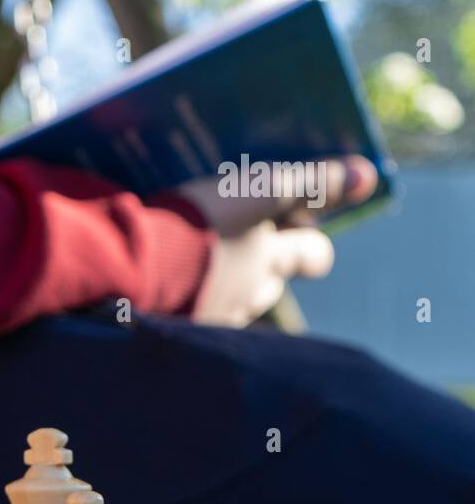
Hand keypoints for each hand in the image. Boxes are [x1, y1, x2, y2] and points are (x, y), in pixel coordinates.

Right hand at [177, 155, 377, 327]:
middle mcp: (247, 296)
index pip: (311, 254)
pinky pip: (192, 313)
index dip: (312, 244)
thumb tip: (370, 175)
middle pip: (271, 284)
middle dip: (266, 268)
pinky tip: (169, 285)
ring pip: (232, 302)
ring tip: (201, 266)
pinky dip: (188, 299)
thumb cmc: (199, 223)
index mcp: (269, 262)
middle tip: (245, 246)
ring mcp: (211, 316)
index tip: (301, 229)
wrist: (134, 265)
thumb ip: (312, 183)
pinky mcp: (174, 328)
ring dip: (225, 286)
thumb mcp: (259, 191)